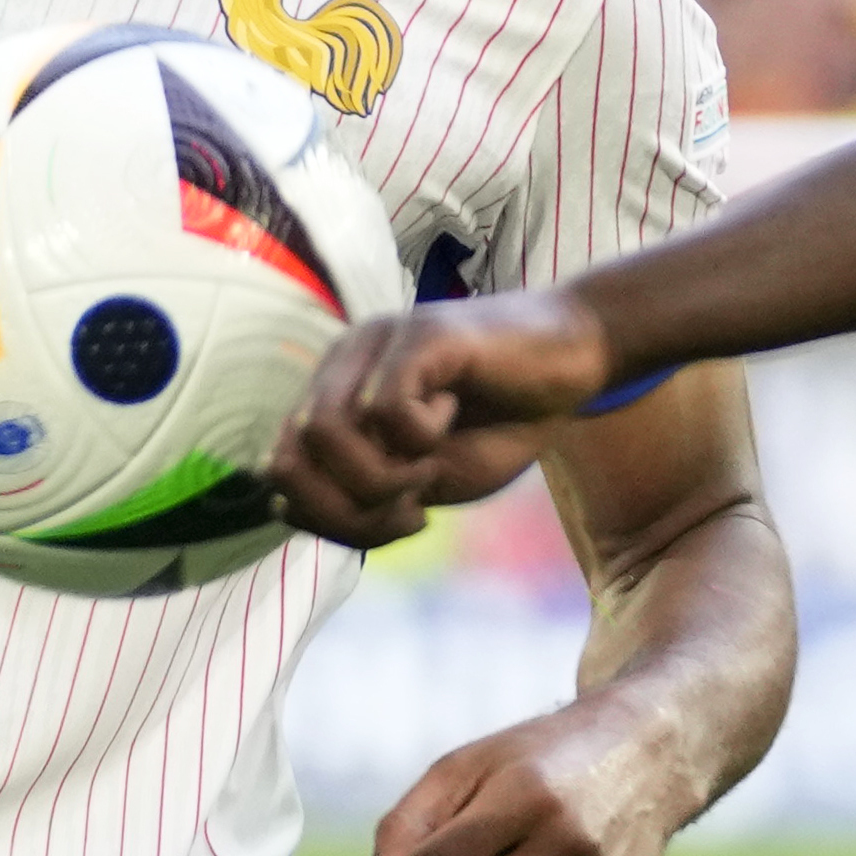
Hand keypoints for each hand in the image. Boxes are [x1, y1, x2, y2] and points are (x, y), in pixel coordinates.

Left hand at [268, 289, 613, 547]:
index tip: (397, 522)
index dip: (327, 517)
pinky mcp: (421, 333)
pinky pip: (385, 405)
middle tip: (411, 509)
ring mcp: (377, 342)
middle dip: (346, 507)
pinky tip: (450, 417)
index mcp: (334, 394)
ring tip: (429, 467)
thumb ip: (358, 498)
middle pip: (290, 454)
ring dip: (380, 476)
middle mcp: (343, 362)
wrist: (575, 363)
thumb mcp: (424, 482)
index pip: (281, 469)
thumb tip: (283, 509)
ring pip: (325, 431)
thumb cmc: (500, 422)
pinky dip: (417, 436)